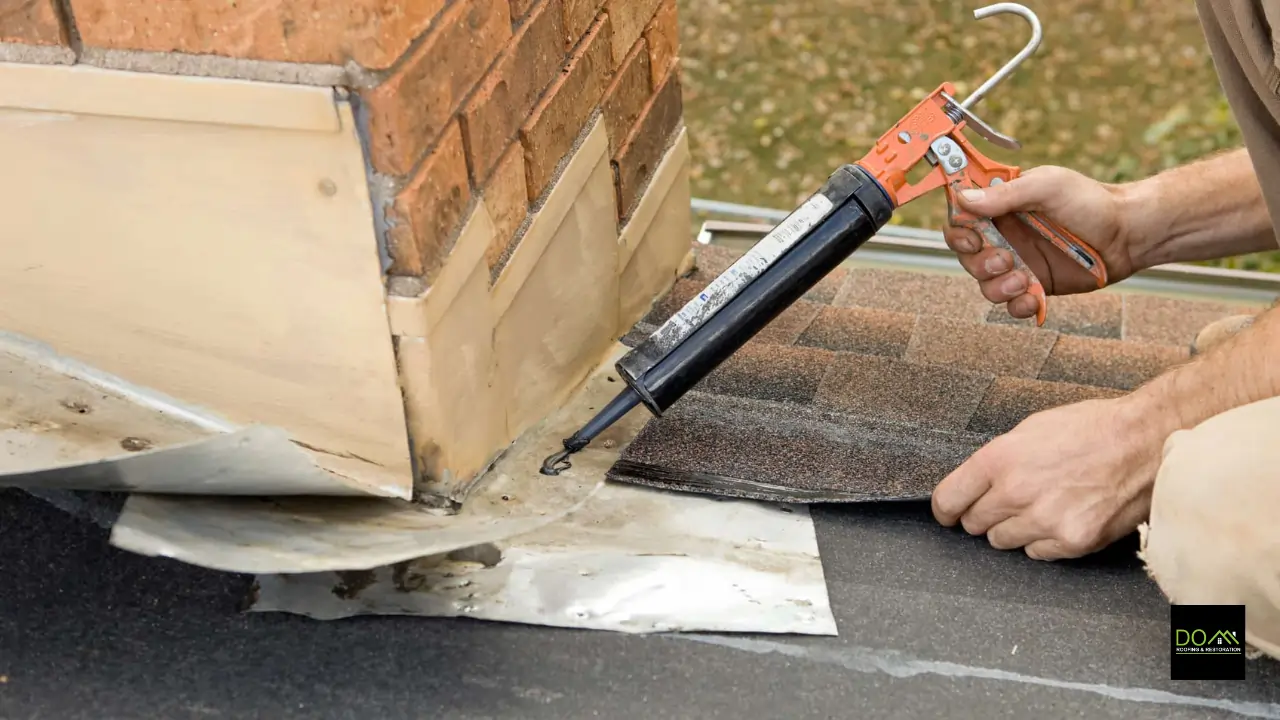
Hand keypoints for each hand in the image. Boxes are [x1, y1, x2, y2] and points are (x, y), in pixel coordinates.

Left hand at [931, 394, 1164, 559]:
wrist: (1146, 442)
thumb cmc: (1091, 429)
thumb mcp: (1031, 429)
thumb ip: (998, 460)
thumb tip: (975, 483)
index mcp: (1000, 459)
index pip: (948, 500)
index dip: (946, 508)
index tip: (949, 512)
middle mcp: (1016, 493)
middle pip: (974, 524)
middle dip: (983, 514)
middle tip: (1006, 502)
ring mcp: (1045, 520)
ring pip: (1002, 542)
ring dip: (1014, 528)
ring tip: (1040, 505)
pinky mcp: (1073, 541)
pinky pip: (1037, 553)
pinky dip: (1044, 540)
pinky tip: (1062, 517)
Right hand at [944, 166, 1138, 320]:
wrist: (1128, 234)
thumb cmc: (1091, 201)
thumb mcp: (1047, 186)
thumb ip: (1004, 195)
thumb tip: (962, 199)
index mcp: (1001, 207)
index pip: (960, 220)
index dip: (958, 232)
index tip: (974, 238)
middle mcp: (1005, 236)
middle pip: (967, 257)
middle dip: (979, 264)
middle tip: (1005, 259)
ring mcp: (1019, 263)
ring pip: (985, 285)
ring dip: (998, 287)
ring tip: (1024, 280)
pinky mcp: (1036, 286)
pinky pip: (1011, 305)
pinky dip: (1018, 306)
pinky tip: (1034, 298)